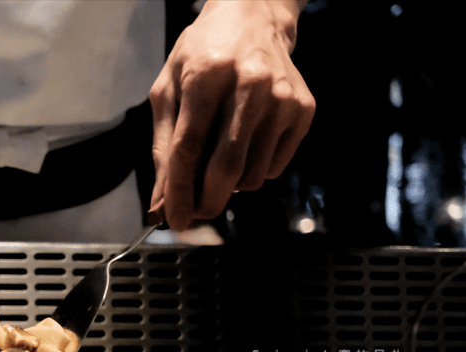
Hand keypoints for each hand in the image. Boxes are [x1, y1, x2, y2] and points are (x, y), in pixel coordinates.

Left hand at [148, 0, 315, 230]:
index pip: (188, 150)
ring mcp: (281, 99)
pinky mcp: (303, 110)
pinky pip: (274, 168)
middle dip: (206, 201)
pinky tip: (244, 145)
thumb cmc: (203, 53)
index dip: (178, 192)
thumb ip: (163, 146)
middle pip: (225, 169)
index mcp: (205, 77)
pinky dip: (253, 172)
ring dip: (230, 185)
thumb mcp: (168, 90)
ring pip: (252, 175)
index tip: (173, 219)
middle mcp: (248, 86)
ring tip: (218, 159)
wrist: (253, 17)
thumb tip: (162, 200)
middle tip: (194, 210)